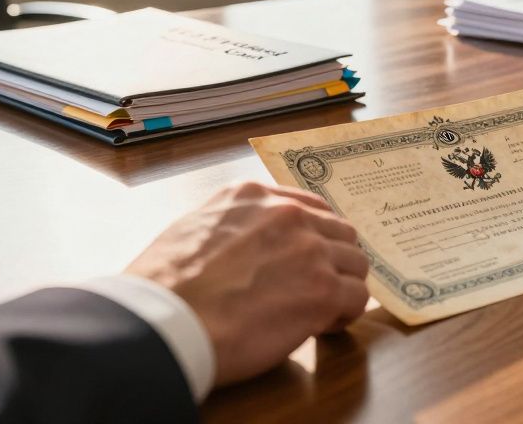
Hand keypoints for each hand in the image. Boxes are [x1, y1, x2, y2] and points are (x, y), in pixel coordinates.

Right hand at [125, 182, 368, 386]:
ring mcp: (309, 250)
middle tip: (316, 288)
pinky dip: (345, 314)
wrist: (167, 320)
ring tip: (319, 311)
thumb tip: (245, 249)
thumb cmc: (165, 288)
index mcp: (252, 195)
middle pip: (340, 233)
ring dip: (342, 286)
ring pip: (355, 263)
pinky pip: (358, 297)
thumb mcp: (192, 228)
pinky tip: (322, 327)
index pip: (309, 207)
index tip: (308, 258)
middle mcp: (287, 215)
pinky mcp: (323, 289)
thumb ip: (231, 227)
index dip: (314, 237)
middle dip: (333, 261)